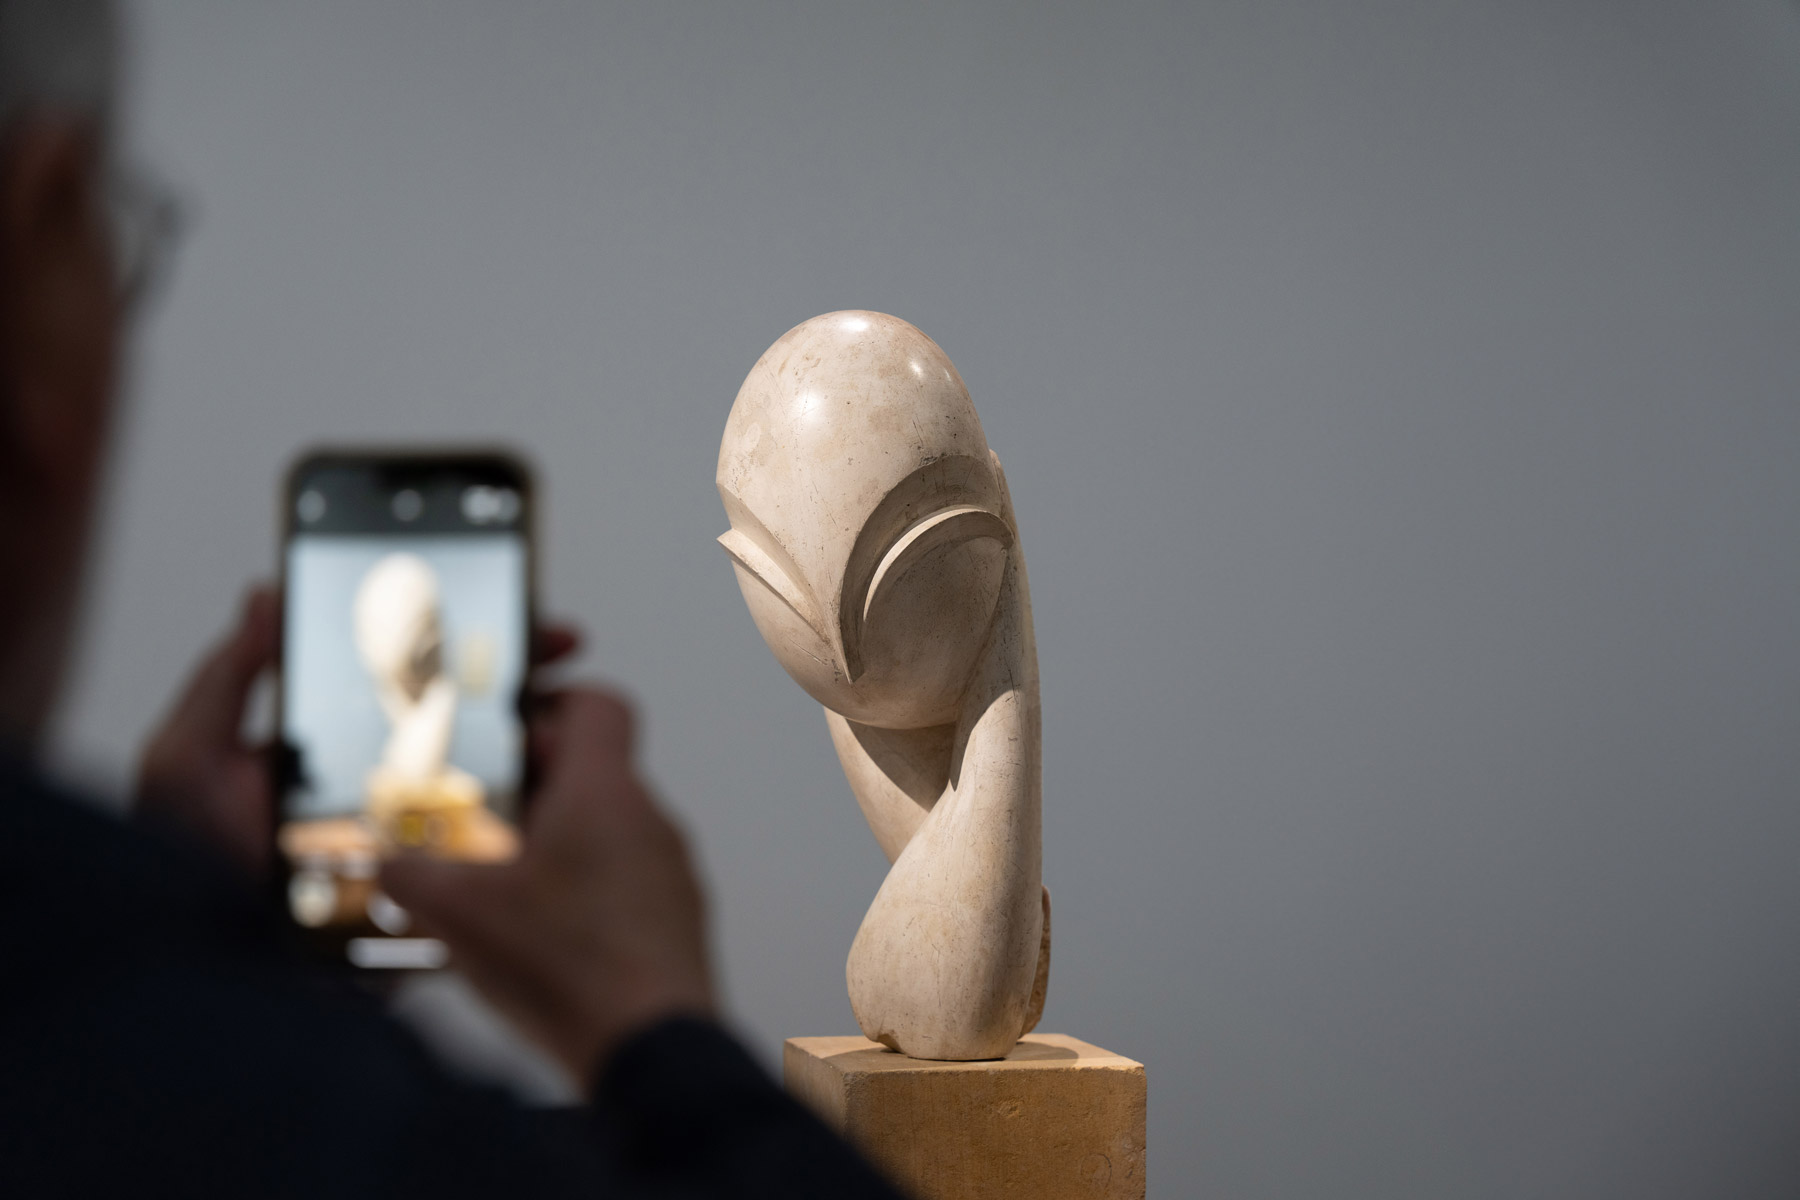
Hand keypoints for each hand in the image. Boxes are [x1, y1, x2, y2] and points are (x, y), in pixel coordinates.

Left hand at [137, 585, 585, 877]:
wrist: (199, 958)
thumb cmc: (181, 861)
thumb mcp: (189, 754)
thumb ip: (231, 673)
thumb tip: (268, 594)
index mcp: (344, 751)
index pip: (423, 687)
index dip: (470, 647)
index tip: (513, 612)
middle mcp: (391, 795)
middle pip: (479, 725)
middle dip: (527, 680)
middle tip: (560, 645)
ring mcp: (421, 846)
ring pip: (501, 787)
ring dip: (544, 745)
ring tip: (566, 711)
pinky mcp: (436, 896)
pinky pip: (496, 857)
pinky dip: (536, 820)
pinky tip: (558, 781)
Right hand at [381, 689, 715, 1089]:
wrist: (651, 1049)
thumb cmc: (572, 967)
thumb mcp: (459, 914)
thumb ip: (409, 877)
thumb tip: (386, 867)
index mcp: (604, 791)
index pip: (598, 705)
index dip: (554, 700)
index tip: (512, 718)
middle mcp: (649, 820)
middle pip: (594, 772)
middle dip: (534, 785)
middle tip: (480, 810)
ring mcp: (669, 873)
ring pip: (609, 831)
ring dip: (557, 843)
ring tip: (500, 880)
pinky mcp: (674, 923)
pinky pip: (625, 885)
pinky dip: (583, 893)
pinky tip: (537, 936)